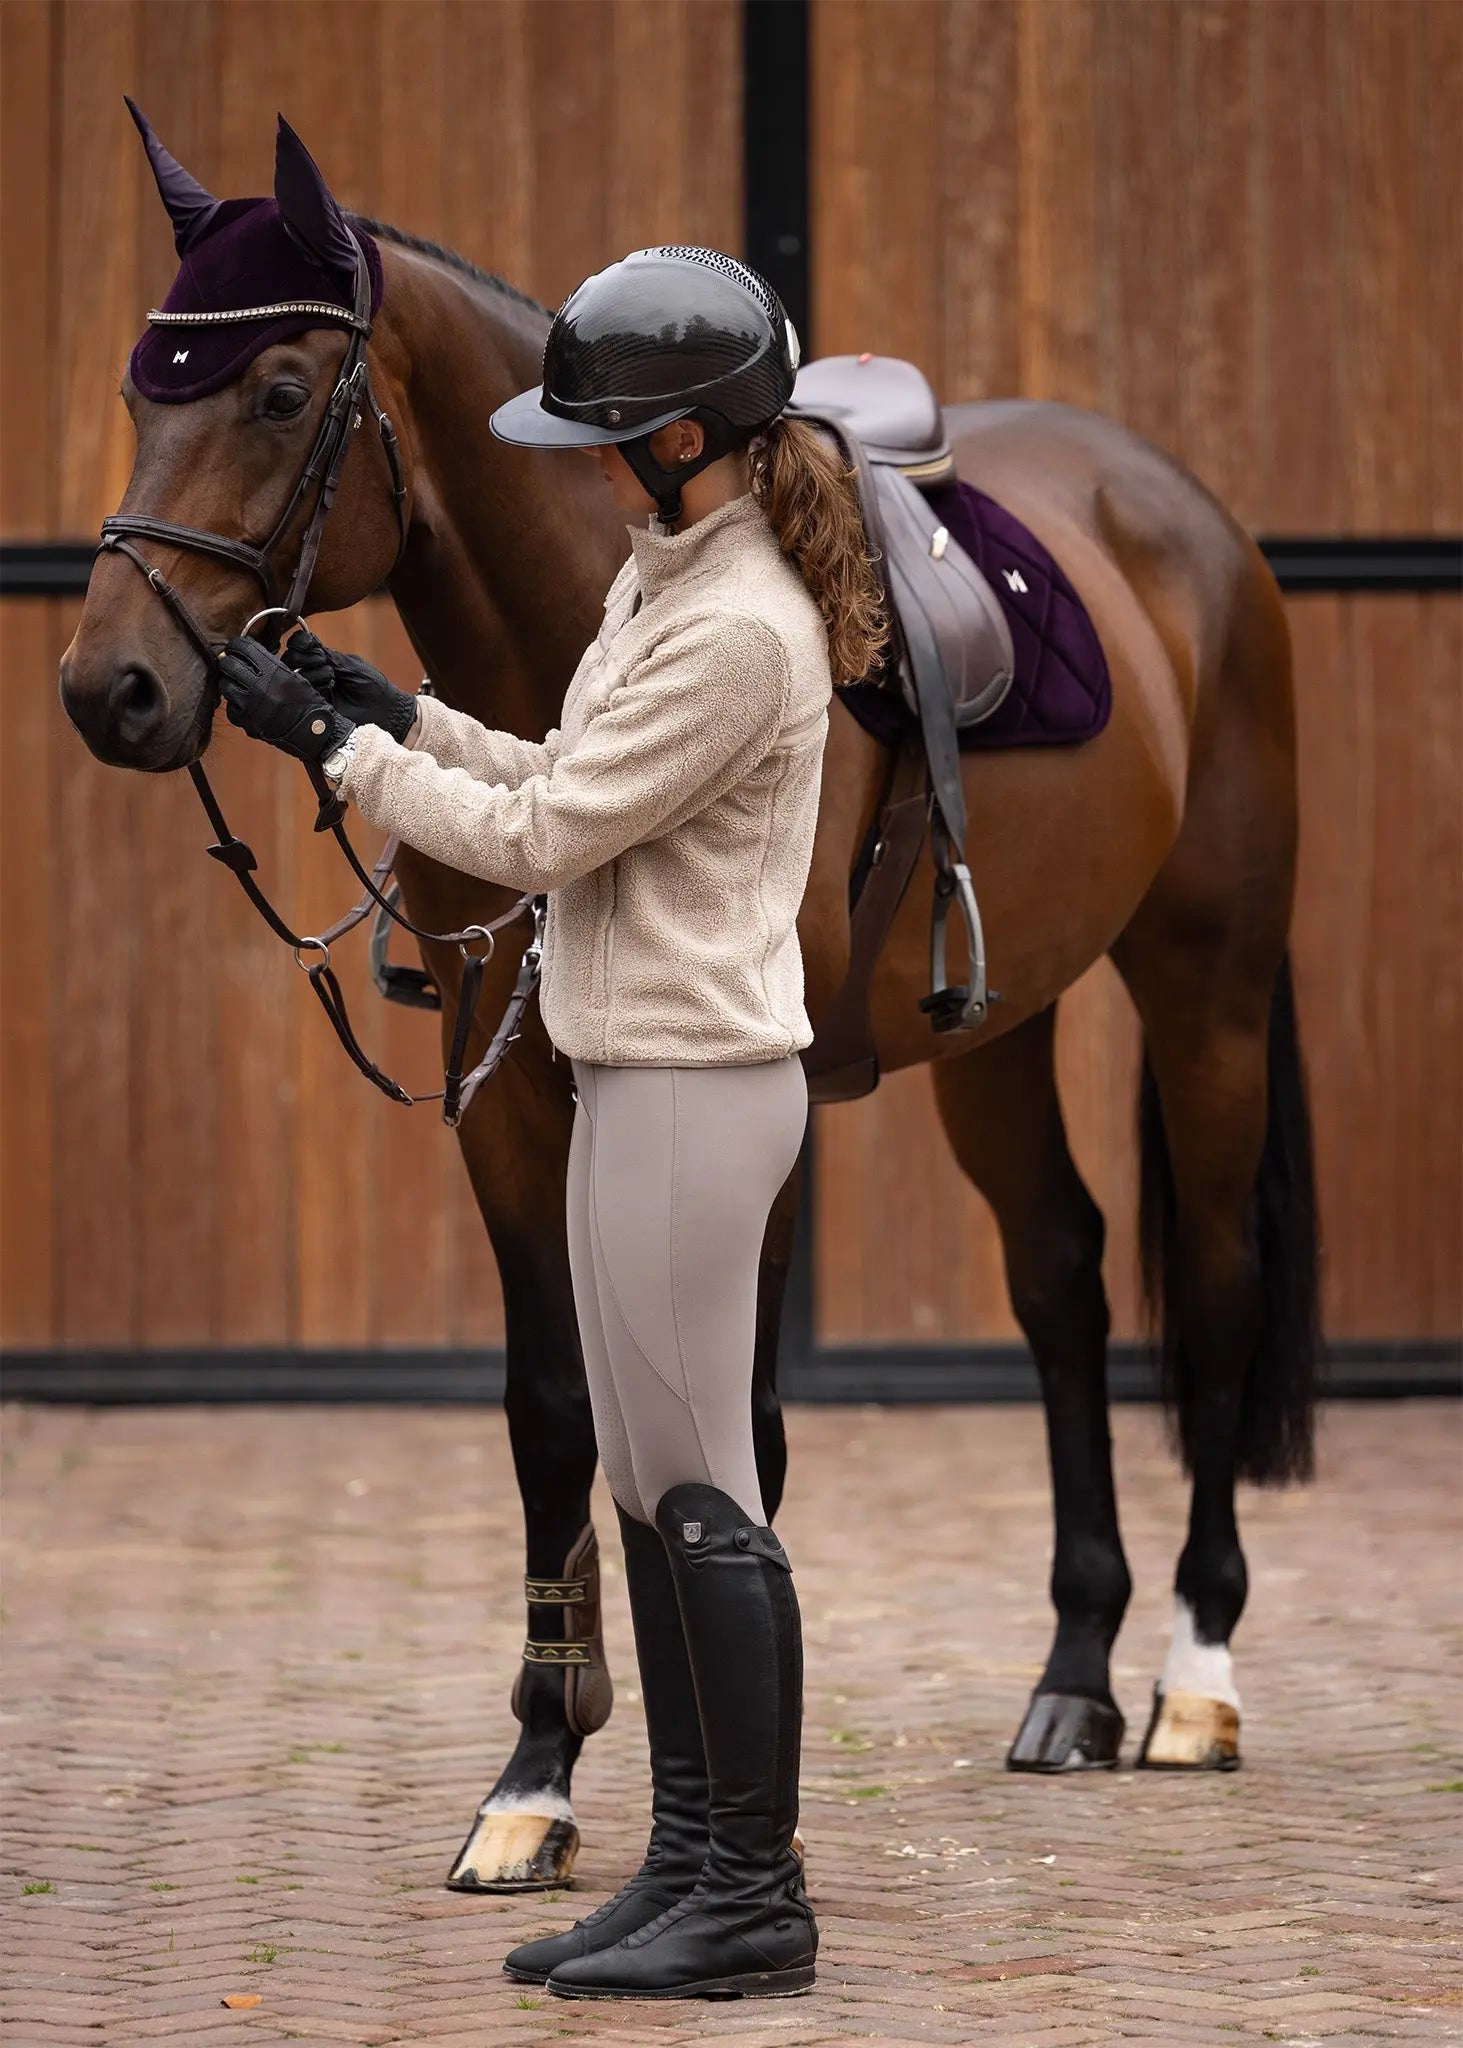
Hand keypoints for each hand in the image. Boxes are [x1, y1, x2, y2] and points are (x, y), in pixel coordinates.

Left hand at [216, 637, 354, 762]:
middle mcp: (260, 688)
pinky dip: (235, 703)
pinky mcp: (248, 723)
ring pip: (226, 686)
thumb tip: (244, 654)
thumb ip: (269, 665)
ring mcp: (252, 707)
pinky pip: (231, 708)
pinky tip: (243, 702)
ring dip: (230, 681)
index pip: (243, 648)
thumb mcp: (292, 675)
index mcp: (273, 672)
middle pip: (229, 665)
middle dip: (230, 661)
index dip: (237, 644)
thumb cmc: (307, 702)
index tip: (237, 646)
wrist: (313, 732)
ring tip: (238, 682)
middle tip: (232, 661)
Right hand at [281, 627, 418, 742]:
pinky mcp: (313, 709)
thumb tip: (307, 639)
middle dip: (304, 657)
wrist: (384, 712)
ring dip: (313, 672)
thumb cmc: (373, 686)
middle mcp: (313, 676)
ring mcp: (312, 692)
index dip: (300, 643)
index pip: (299, 647)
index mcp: (323, 661)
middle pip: (290, 660)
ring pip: (295, 676)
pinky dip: (314, 686)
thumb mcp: (349, 665)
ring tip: (332, 677)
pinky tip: (329, 687)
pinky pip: (302, 694)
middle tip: (323, 662)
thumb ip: (327, 654)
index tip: (310, 644)